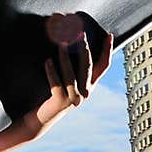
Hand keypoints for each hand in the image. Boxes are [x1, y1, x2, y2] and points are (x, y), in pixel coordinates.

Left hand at [19, 14, 114, 141]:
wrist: (42, 118)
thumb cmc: (53, 94)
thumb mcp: (68, 81)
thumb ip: (73, 67)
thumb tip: (71, 40)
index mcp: (90, 86)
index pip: (103, 66)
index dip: (107, 51)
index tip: (109, 35)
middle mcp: (85, 93)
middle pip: (88, 67)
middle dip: (84, 49)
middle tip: (79, 33)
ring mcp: (74, 99)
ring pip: (71, 74)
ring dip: (66, 57)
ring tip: (61, 43)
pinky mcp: (61, 102)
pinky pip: (56, 83)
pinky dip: (52, 71)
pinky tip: (48, 61)